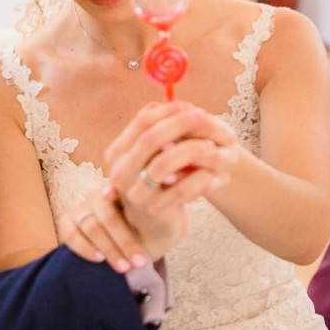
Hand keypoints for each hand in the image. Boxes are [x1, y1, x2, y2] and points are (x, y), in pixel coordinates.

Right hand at [59, 186, 152, 272]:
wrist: (137, 246)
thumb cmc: (150, 229)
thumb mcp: (160, 217)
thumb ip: (159, 204)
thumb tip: (168, 184)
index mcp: (120, 185)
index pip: (120, 192)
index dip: (127, 206)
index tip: (139, 228)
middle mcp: (97, 192)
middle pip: (106, 213)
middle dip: (124, 240)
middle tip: (140, 261)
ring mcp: (80, 206)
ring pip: (90, 225)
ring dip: (109, 248)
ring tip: (124, 267)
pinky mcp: (67, 222)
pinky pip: (70, 234)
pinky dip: (85, 248)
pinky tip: (100, 259)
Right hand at [109, 103, 235, 259]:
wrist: (152, 225)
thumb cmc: (152, 183)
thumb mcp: (146, 157)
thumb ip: (152, 134)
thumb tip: (161, 103)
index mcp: (118, 153)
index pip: (142, 122)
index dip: (168, 111)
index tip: (191, 106)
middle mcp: (120, 172)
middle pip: (150, 139)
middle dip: (180, 124)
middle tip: (204, 116)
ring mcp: (135, 192)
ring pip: (163, 164)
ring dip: (190, 150)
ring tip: (211, 147)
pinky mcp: (154, 210)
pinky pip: (179, 191)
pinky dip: (198, 180)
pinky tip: (211, 175)